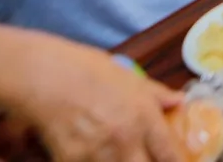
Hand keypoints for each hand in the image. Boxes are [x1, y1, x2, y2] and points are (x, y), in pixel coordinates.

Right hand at [14, 38, 182, 161]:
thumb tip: (179, 101)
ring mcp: (98, 155)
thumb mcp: (128, 77)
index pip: (170, 155)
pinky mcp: (71, 161)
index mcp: (144, 117)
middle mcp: (126, 140)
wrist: (44, 76)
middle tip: (141, 157)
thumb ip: (156, 94)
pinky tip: (92, 155)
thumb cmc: (86, 70)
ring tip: (116, 154)